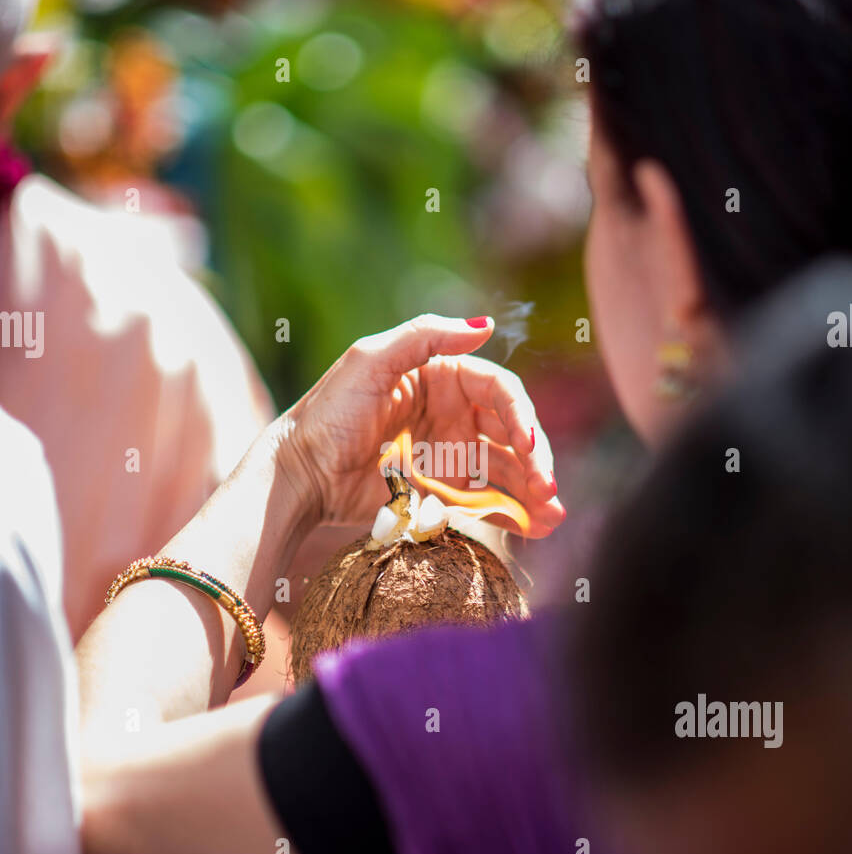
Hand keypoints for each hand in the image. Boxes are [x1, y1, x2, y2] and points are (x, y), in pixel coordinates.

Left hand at [273, 314, 564, 537]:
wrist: (298, 475)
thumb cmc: (328, 412)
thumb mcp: (369, 359)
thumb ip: (425, 335)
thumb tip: (487, 326)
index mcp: (442, 377)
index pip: (500, 392)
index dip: (522, 417)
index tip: (529, 448)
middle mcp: (453, 415)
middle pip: (512, 434)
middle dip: (536, 461)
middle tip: (548, 491)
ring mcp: (448, 457)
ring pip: (505, 471)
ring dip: (533, 492)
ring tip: (551, 516)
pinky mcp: (439, 494)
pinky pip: (484, 503)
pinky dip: (511, 515)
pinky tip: (535, 527)